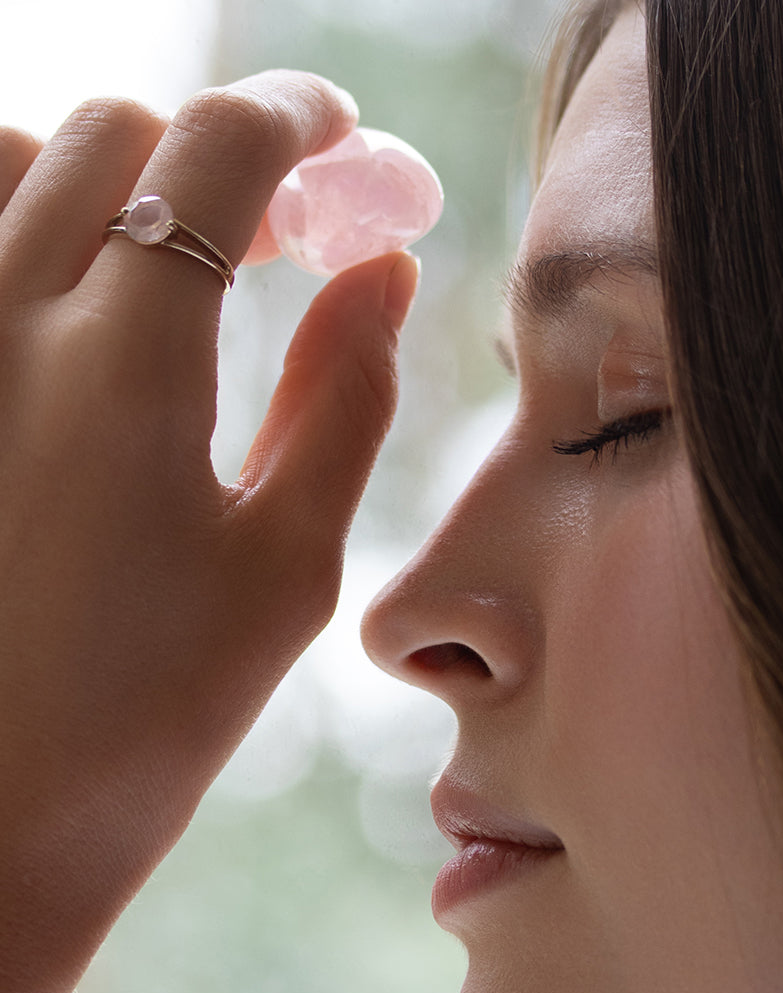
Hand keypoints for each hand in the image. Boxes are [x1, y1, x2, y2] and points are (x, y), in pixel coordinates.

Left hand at [0, 72, 418, 992]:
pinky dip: (28, 227)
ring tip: (175, 262)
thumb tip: (383, 275)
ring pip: (10, 162)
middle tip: (286, 229)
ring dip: (110, 178)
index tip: (342, 139)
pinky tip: (77, 309)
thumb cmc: (149, 720)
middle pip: (113, 135)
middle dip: (218, 155)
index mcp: (123, 367)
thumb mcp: (286, 566)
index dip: (297, 121)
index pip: (215, 153)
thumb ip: (343, 398)